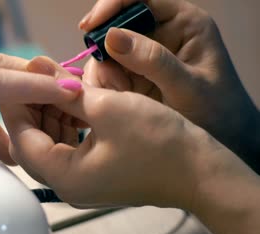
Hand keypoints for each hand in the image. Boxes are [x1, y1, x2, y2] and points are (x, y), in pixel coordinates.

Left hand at [3, 58, 259, 233]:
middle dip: (32, 107)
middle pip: (32, 142)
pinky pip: (67, 148)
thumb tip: (40, 70)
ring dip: (49, 114)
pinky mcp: (94, 175)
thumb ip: (66, 91)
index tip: (19, 77)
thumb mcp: (108, 108)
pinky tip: (74, 102)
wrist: (199, 173)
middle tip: (39, 77)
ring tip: (57, 85)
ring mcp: (80, 183)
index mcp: (64, 177)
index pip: (21, 138)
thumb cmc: (158, 142)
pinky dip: (66, 124)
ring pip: (49, 144)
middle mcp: (66, 186)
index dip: (15, 104)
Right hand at [80, 0, 259, 170]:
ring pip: (107, 51)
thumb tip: (112, 37)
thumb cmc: (218, 111)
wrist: (224, 140)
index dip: (112, 6)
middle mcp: (161, 34)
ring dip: (103, 72)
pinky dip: (104, 86)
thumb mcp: (188, 86)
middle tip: (104, 76)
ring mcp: (144, 56)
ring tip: (117, 95)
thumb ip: (153, 60)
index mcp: (184, 23)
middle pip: (118, 25)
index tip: (90, 26)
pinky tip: (116, 100)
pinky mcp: (134, 76)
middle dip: (104, 48)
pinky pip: (107, 73)